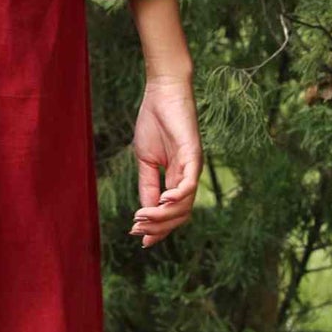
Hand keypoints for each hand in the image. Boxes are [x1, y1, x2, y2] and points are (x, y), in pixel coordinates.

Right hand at [130, 72, 200, 245]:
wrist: (161, 93)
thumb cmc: (154, 122)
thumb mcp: (146, 161)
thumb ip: (147, 186)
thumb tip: (145, 212)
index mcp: (177, 179)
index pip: (173, 213)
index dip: (158, 229)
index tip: (139, 238)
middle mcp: (189, 176)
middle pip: (180, 215)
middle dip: (158, 227)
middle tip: (137, 229)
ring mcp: (193, 166)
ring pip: (184, 205)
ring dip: (162, 216)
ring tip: (142, 218)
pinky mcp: (194, 154)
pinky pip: (190, 184)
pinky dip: (178, 197)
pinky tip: (162, 201)